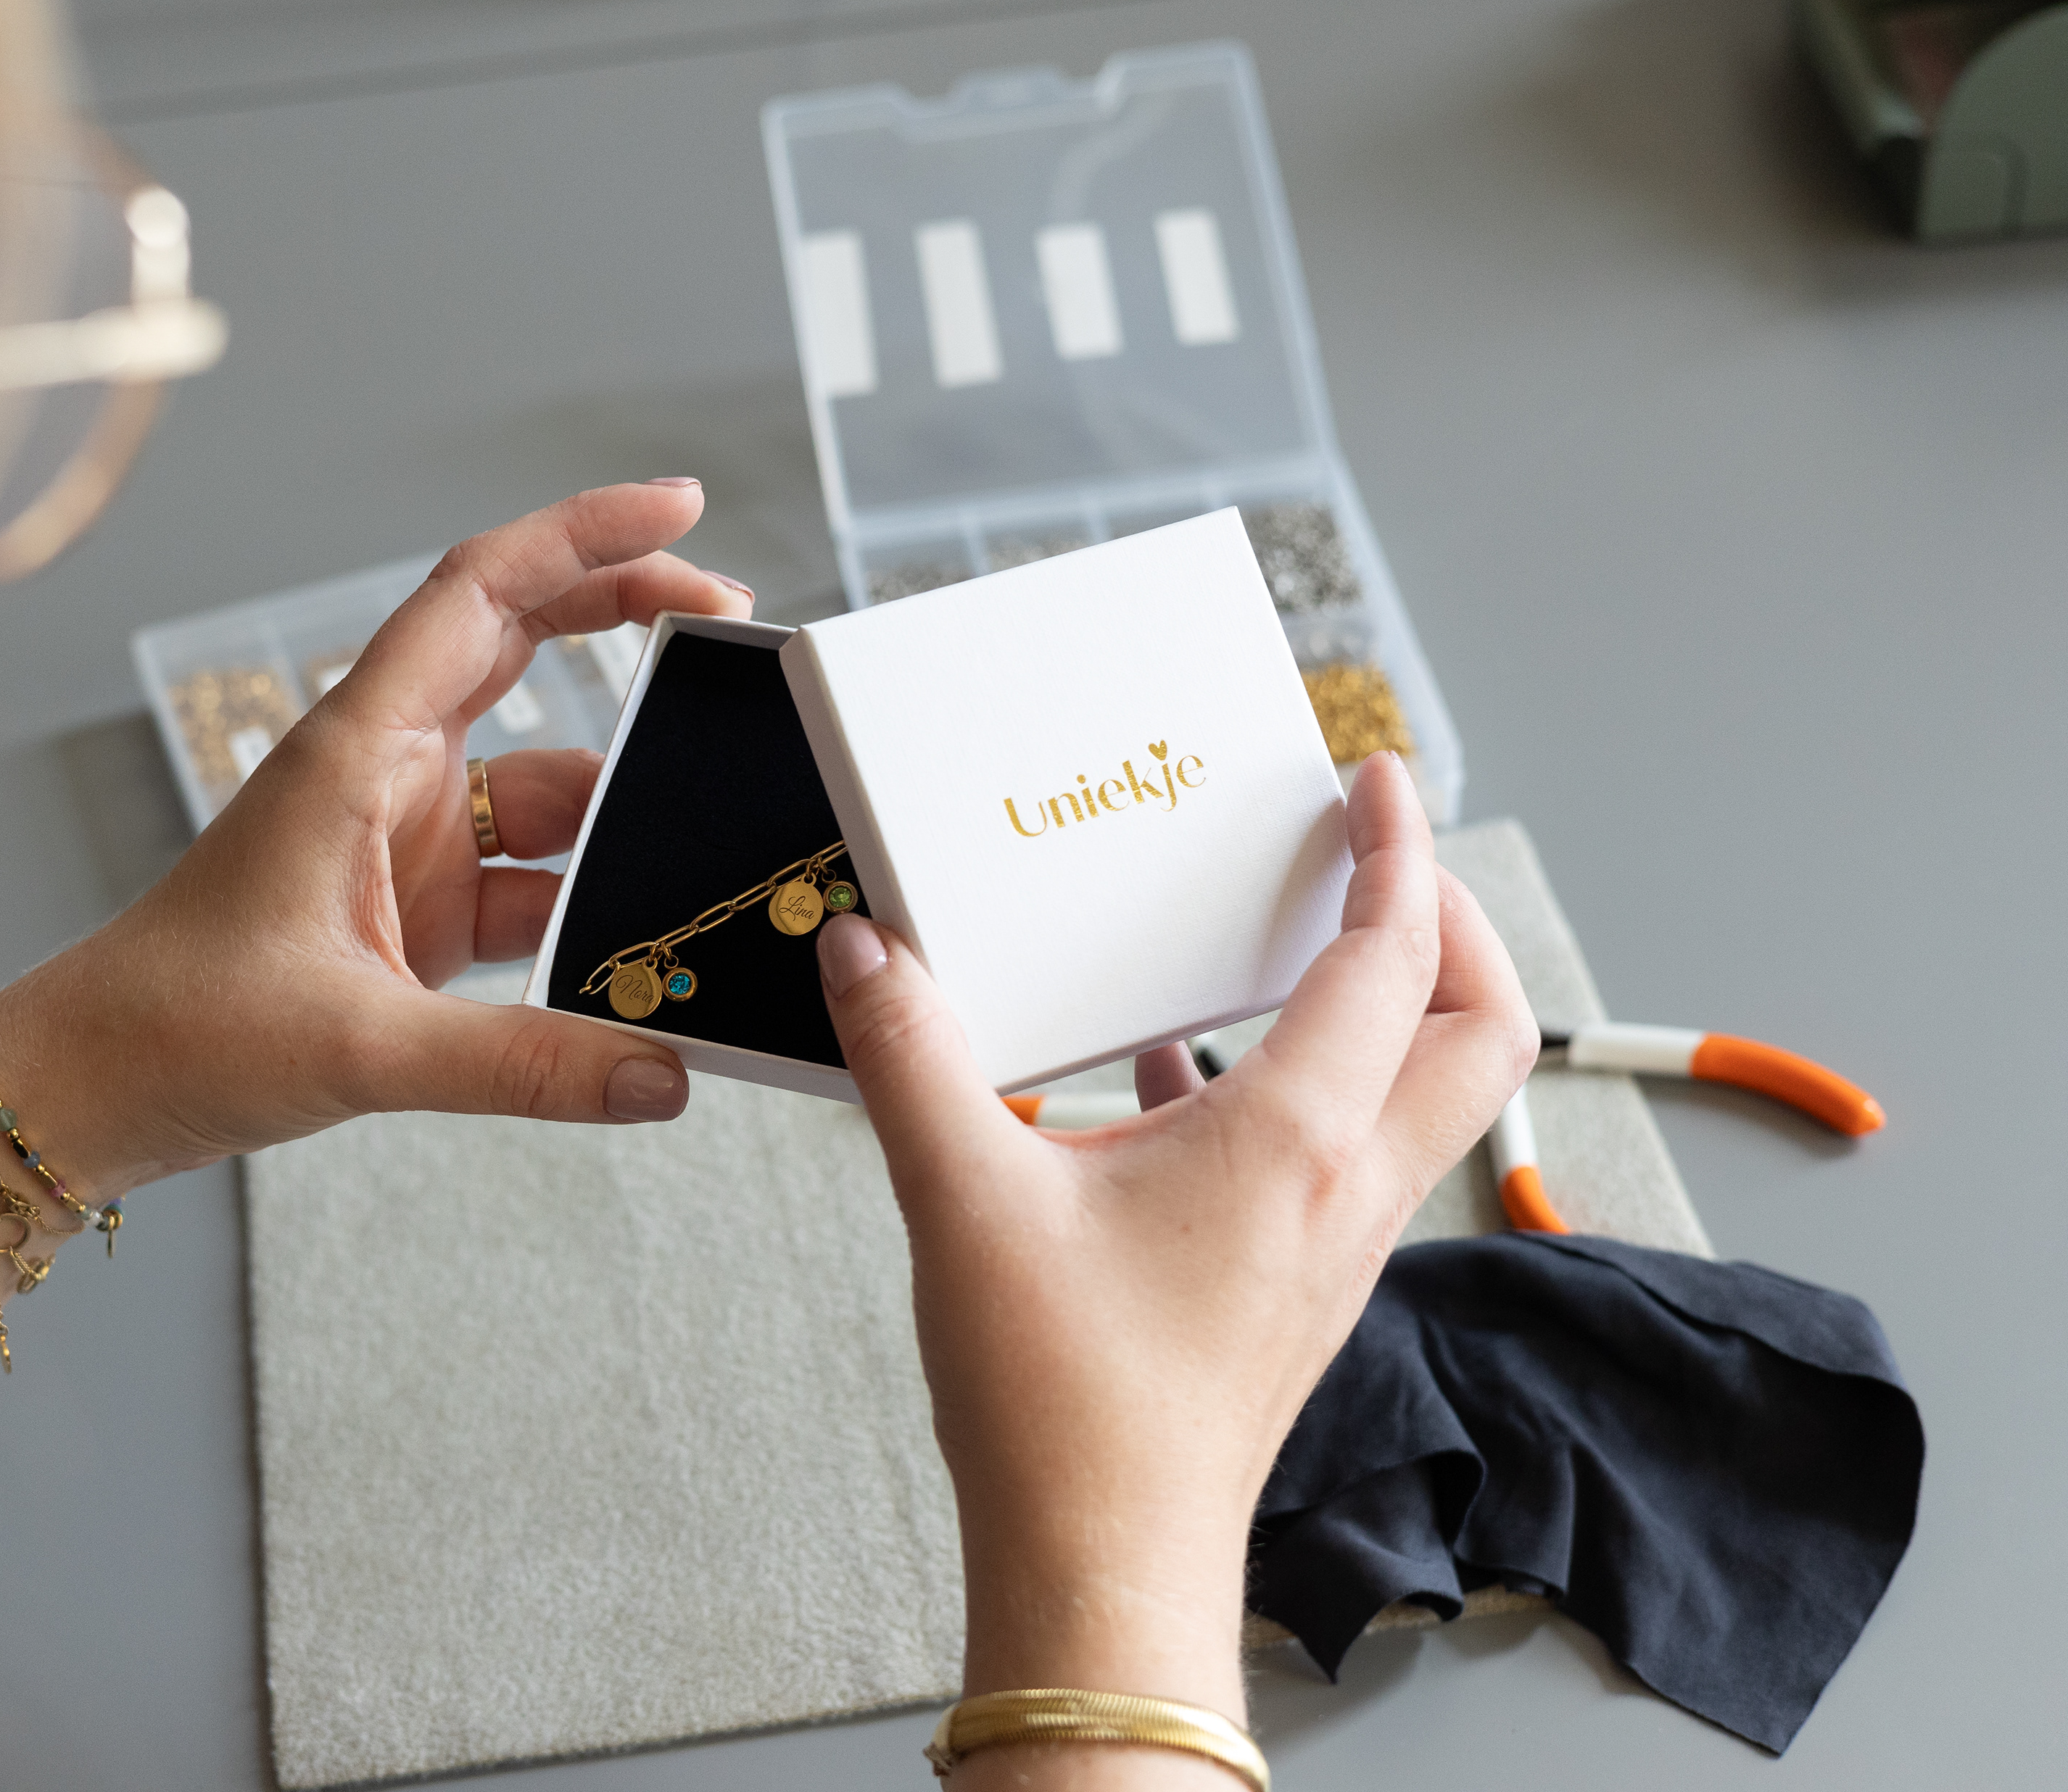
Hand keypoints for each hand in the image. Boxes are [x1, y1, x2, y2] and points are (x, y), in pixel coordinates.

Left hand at [0, 481, 753, 1184]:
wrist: (96, 1088)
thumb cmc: (178, 1027)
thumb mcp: (359, 1046)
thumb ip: (521, 1063)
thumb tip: (660, 1074)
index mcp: (356, 750)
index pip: (483, 593)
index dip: (584, 536)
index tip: (680, 511)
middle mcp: (385, 773)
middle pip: (525, 648)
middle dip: (629, 618)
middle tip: (735, 623)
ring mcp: (405, 840)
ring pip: (546, 785)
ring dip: (626, 804)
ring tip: (713, 826)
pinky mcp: (416, 911)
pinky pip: (533, 881)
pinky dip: (592, 901)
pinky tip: (647, 940)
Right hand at [815, 752, 1534, 1759]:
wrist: (1102, 1565)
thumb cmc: (1064, 1408)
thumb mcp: (963, 1201)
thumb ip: (911, 1059)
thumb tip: (869, 956)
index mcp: (1292, 1143)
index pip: (1394, 958)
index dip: (1400, 852)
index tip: (1377, 784)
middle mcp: (1343, 1190)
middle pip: (1479, 1029)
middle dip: (1449, 925)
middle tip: (1374, 864)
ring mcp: (1334, 1248)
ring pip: (1420, 1096)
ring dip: (1384, 1005)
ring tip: (1287, 944)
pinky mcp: (1298, 1290)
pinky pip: (1338, 1155)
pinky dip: (1296, 1087)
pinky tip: (1175, 1082)